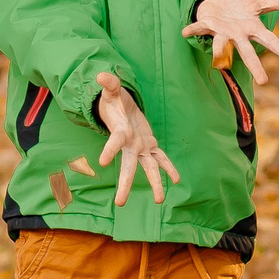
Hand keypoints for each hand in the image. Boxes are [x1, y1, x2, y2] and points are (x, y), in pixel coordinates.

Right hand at [94, 71, 180, 208]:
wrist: (120, 109)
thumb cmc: (113, 101)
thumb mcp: (111, 91)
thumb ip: (108, 84)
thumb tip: (101, 75)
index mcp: (120, 132)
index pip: (114, 142)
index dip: (109, 150)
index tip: (102, 162)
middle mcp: (130, 145)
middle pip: (128, 166)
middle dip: (125, 184)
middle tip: (120, 203)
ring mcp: (140, 147)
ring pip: (148, 168)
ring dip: (155, 183)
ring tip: (160, 200)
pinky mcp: (150, 145)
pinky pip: (161, 159)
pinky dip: (169, 168)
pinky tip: (177, 179)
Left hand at [182, 0, 278, 83]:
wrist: (217, 3)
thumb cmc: (240, 7)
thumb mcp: (259, 2)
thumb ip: (278, 3)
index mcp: (252, 29)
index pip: (271, 41)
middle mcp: (238, 35)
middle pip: (248, 52)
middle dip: (254, 65)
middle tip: (263, 81)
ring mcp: (222, 32)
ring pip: (222, 44)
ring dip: (219, 51)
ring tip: (220, 63)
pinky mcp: (208, 24)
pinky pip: (200, 28)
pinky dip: (193, 29)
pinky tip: (185, 32)